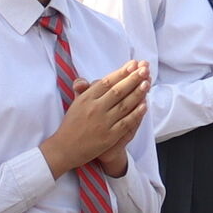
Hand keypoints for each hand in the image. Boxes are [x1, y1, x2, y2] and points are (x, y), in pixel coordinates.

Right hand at [42, 60, 146, 175]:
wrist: (65, 148)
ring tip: (147, 83)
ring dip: (137, 93)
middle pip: (118, 91)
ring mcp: (103, 123)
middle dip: (133, 79)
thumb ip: (83, 89)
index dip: (121, 72)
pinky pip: (126, 123)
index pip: (107, 82)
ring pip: (124, 105)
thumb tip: (84, 80)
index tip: (133, 64)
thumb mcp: (75, 103)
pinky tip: (144, 105)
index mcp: (86, 98)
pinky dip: (136, 114)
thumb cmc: (72, 124)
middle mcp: (95, 109)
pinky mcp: (109, 137)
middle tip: (145, 69)